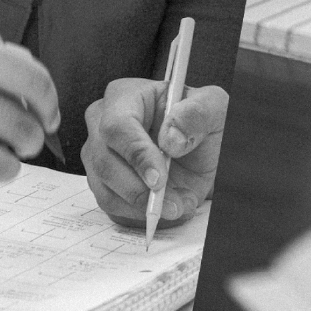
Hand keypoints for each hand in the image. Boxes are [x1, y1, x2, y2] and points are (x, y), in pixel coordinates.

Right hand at [82, 79, 225, 228]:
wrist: (199, 145)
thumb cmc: (199, 119)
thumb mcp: (212, 106)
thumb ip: (197, 114)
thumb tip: (170, 138)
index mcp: (125, 96)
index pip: (117, 126)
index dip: (137, 155)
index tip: (158, 179)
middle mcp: (101, 125)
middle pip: (104, 162)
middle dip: (138, 189)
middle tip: (170, 203)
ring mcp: (98, 156)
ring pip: (105, 189)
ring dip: (141, 206)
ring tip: (177, 205)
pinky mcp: (103, 182)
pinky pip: (112, 205)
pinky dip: (139, 214)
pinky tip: (167, 207)